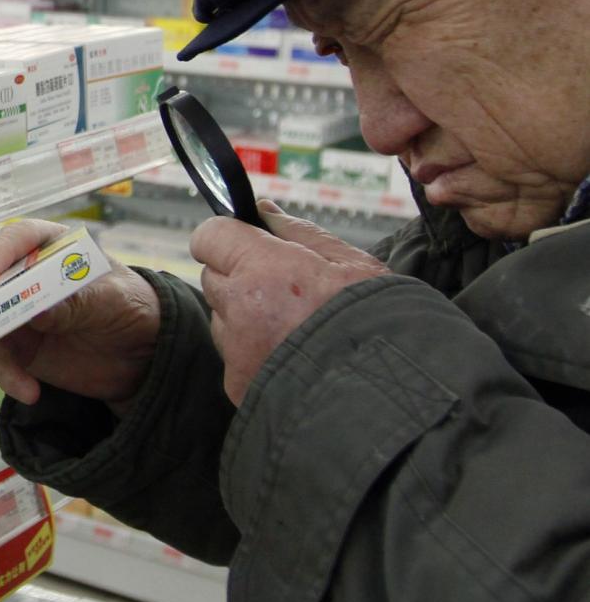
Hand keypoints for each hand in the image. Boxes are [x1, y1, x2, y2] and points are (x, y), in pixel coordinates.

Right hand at [0, 218, 160, 414]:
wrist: (144, 358)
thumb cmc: (132, 308)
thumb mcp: (110, 301)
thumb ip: (72, 303)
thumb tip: (33, 309)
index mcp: (50, 244)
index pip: (18, 238)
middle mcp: (23, 272)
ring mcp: (14, 310)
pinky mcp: (15, 346)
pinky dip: (5, 374)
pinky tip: (29, 391)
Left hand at [189, 201, 389, 405]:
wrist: (392, 391)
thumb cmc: (379, 320)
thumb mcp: (351, 263)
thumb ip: (299, 232)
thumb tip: (263, 210)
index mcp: (263, 269)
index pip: (209, 236)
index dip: (228, 236)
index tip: (246, 243)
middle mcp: (240, 309)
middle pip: (213, 277)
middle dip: (238, 276)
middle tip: (282, 289)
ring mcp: (237, 351)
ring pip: (221, 318)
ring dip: (243, 316)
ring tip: (293, 328)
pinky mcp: (238, 385)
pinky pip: (233, 356)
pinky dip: (253, 353)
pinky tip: (291, 356)